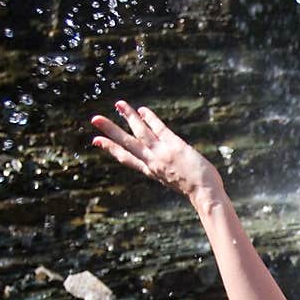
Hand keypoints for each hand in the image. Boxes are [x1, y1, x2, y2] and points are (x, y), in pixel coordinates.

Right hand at [90, 102, 223, 205]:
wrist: (205, 194)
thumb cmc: (196, 190)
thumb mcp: (175, 181)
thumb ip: (167, 170)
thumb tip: (168, 164)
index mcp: (152, 171)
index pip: (127, 159)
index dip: (111, 149)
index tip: (97, 141)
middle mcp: (153, 162)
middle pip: (127, 144)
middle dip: (110, 131)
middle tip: (94, 119)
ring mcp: (162, 153)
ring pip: (140, 132)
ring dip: (129, 117)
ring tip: (118, 104)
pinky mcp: (174, 146)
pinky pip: (159, 129)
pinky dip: (150, 119)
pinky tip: (142, 109)